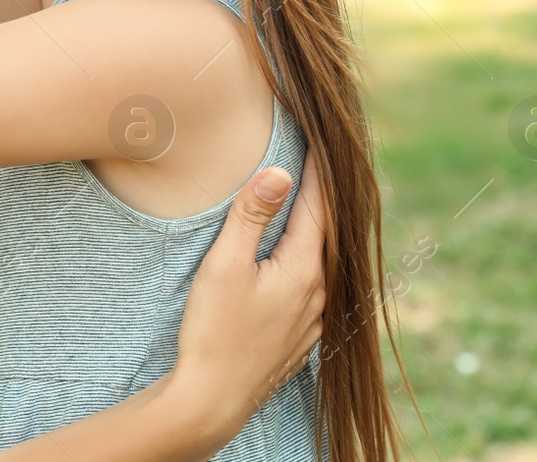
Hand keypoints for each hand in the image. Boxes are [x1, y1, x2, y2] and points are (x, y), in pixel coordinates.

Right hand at [165, 149, 327, 447]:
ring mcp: (314, 317)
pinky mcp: (301, 335)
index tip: (318, 136)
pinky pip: (314, 284)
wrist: (213, 400)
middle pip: (324, 230)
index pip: (318, 205)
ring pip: (321, 259)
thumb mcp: (224, 265)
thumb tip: (280, 172)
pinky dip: (308, 258)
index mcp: (304, 269)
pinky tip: (297, 255)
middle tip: (317, 157)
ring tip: (308, 199)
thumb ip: (252, 216)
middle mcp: (320, 292)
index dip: (316, 169)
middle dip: (318, 194)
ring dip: (314, 228)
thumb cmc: (213, 332)